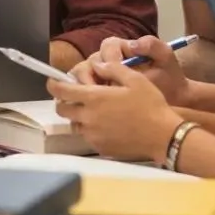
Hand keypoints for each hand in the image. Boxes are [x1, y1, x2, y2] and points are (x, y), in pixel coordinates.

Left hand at [47, 60, 181, 162]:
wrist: (163, 136)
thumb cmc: (150, 105)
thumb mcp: (135, 79)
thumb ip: (112, 68)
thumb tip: (96, 66)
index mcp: (94, 98)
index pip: (63, 91)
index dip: (53, 85)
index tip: (52, 81)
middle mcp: (89, 117)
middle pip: (62, 109)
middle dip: (63, 101)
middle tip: (74, 96)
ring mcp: (93, 134)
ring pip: (75, 124)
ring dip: (78, 115)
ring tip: (93, 111)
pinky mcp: (100, 147)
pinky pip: (87, 136)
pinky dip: (90, 129)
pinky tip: (105, 125)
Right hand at [79, 35, 192, 106]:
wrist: (176, 97)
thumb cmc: (169, 76)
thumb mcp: (165, 57)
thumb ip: (151, 45)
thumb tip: (131, 45)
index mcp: (121, 47)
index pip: (107, 47)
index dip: (108, 59)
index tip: (115, 72)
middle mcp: (107, 60)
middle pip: (89, 61)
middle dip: (89, 75)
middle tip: (97, 90)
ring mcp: (101, 77)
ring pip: (81, 77)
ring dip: (83, 88)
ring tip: (93, 101)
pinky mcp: (99, 93)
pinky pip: (83, 93)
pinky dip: (84, 99)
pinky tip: (93, 109)